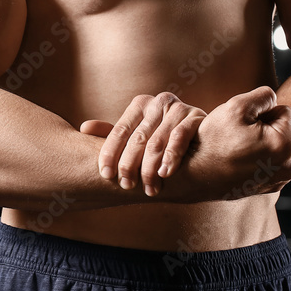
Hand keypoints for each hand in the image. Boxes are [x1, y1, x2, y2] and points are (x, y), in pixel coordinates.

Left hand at [79, 92, 206, 196]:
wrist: (206, 138)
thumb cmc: (164, 138)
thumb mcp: (138, 134)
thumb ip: (113, 134)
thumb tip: (83, 128)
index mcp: (139, 105)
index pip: (119, 131)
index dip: (110, 154)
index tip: (105, 175)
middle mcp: (157, 102)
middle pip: (137, 138)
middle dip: (130, 165)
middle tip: (126, 186)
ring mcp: (177, 108)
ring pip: (156, 142)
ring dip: (150, 168)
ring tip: (148, 188)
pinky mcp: (195, 117)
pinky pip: (179, 138)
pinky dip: (171, 157)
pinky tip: (165, 174)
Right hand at [159, 86, 290, 202]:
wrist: (193, 177)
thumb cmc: (213, 141)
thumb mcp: (236, 106)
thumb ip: (263, 95)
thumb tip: (274, 100)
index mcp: (286, 144)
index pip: (285, 111)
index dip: (261, 112)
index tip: (242, 124)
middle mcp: (290, 165)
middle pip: (282, 131)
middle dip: (263, 129)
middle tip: (236, 138)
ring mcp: (280, 179)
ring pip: (275, 147)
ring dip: (261, 144)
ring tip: (236, 150)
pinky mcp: (270, 187)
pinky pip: (268, 164)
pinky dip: (256, 160)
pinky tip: (237, 162)